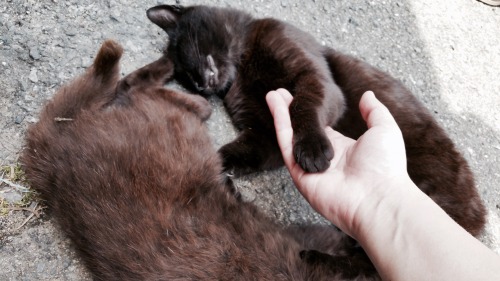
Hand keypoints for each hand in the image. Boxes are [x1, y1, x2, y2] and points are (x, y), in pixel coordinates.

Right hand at [266, 89, 409, 237]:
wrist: (378, 198)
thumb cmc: (386, 167)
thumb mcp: (384, 130)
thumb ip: (374, 111)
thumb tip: (367, 94)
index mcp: (342, 149)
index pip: (320, 129)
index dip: (310, 114)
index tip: (301, 97)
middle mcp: (323, 158)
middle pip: (302, 131)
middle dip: (291, 112)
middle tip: (280, 93)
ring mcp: (310, 166)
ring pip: (291, 136)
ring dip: (281, 115)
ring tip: (272, 94)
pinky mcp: (300, 174)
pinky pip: (288, 147)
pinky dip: (281, 125)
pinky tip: (276, 107)